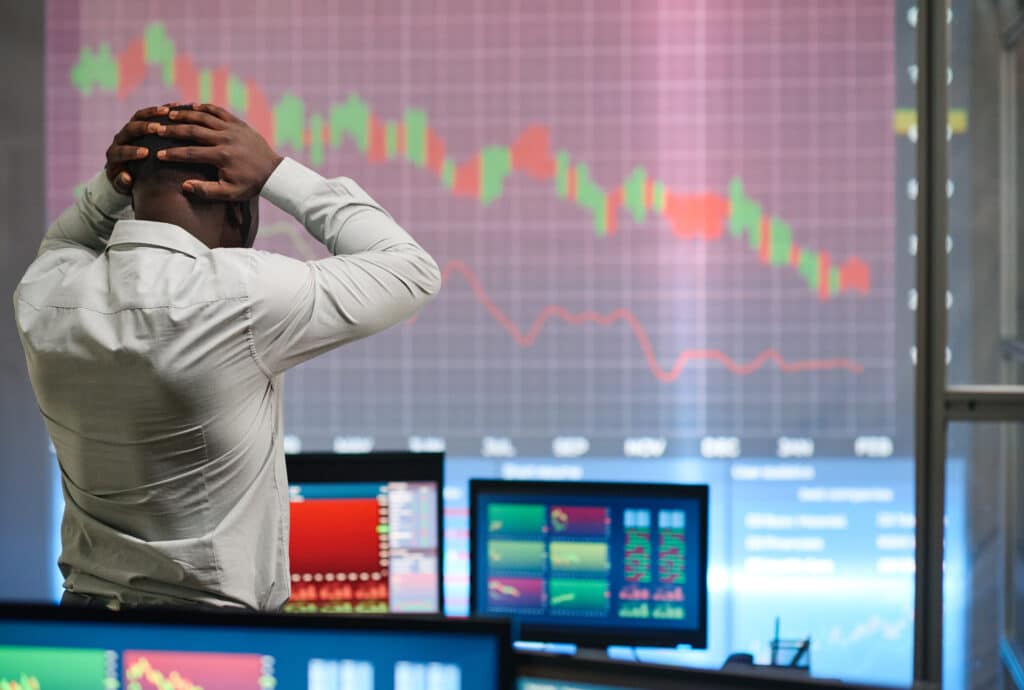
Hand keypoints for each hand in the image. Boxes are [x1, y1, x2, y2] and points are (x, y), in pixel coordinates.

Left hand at [105, 104, 174, 193]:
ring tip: (168, 111)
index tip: (145, 153)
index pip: (121, 151)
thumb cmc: (127, 183)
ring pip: (137, 117)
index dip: (131, 151)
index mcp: (115, 155)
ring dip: (152, 113)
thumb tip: (126, 176)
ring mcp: (129, 130)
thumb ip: (122, 183)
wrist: (125, 172)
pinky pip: (147, 114)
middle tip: (157, 128)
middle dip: (143, 128)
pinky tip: (176, 107)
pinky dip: (160, 110)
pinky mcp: (138, 125)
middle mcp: (120, 139)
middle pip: (129, 129)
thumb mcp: (123, 187)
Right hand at [156, 104, 283, 200]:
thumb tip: (184, 185)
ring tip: (168, 113)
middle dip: (173, 130)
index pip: (191, 153)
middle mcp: (226, 139)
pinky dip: (205, 108)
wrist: (273, 172)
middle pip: (193, 131)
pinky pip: (219, 111)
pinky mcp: (239, 124)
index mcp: (222, 156)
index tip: (158, 155)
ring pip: (204, 117)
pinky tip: (192, 106)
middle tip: (156, 128)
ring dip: (185, 114)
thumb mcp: (230, 193)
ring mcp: (233, 129)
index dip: (173, 154)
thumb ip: (207, 191)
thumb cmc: (250, 185)